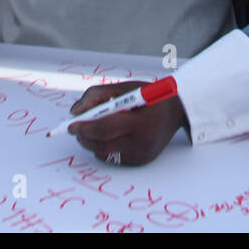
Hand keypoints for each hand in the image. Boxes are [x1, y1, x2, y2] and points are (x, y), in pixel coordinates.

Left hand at [66, 81, 187, 166]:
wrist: (177, 111)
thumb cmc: (150, 97)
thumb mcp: (126, 88)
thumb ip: (98, 95)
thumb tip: (75, 112)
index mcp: (140, 121)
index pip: (104, 129)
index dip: (84, 128)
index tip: (70, 125)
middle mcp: (142, 142)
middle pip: (102, 145)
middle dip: (84, 137)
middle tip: (75, 129)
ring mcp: (142, 154)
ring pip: (105, 154)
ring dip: (91, 143)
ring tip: (88, 131)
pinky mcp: (142, 160)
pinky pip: (114, 158)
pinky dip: (104, 148)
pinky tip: (105, 137)